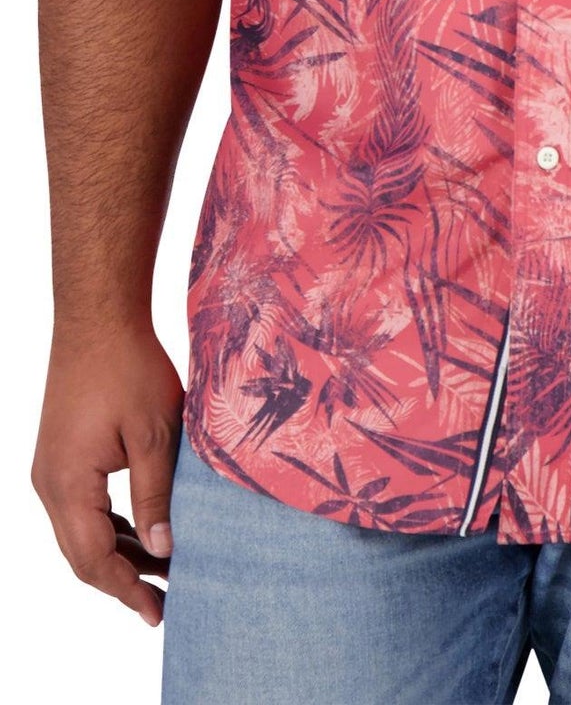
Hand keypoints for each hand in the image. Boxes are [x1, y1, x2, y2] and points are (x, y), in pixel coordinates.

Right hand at [31, 322, 184, 627]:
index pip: (95, 560)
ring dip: (118, 552)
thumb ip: (156, 497)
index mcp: (68, 486)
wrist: (97, 318)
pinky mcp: (60, 454)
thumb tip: (163, 549)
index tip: (159, 612)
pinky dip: (110, 525)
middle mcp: (49, 484)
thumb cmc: (128, 367)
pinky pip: (81, 506)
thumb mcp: (154, 436)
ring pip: (81, 531)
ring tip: (161, 570)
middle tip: (163, 601)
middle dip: (123, 580)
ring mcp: (51, 469)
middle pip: (82, 553)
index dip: (127, 590)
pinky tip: (141, 531)